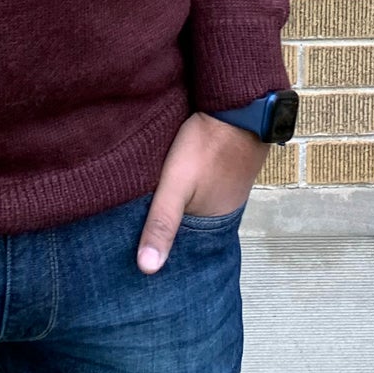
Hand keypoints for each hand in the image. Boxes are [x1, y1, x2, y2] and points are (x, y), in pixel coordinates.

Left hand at [135, 113, 267, 274]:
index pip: (183, 248)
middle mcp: (223, 210)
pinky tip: (173, 176)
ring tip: (147, 204)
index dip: (162, 250)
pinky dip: (188, 184)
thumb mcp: (176, 185)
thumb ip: (161, 223)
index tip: (137, 257)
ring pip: (194, 203)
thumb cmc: (207, 145)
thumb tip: (147, 269)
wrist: (240, 103)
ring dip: (178, 203)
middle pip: (188, 225)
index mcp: (213, 224)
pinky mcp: (224, 165)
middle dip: (167, 227)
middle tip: (133, 229)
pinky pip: (202, 183)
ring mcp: (226, 187)